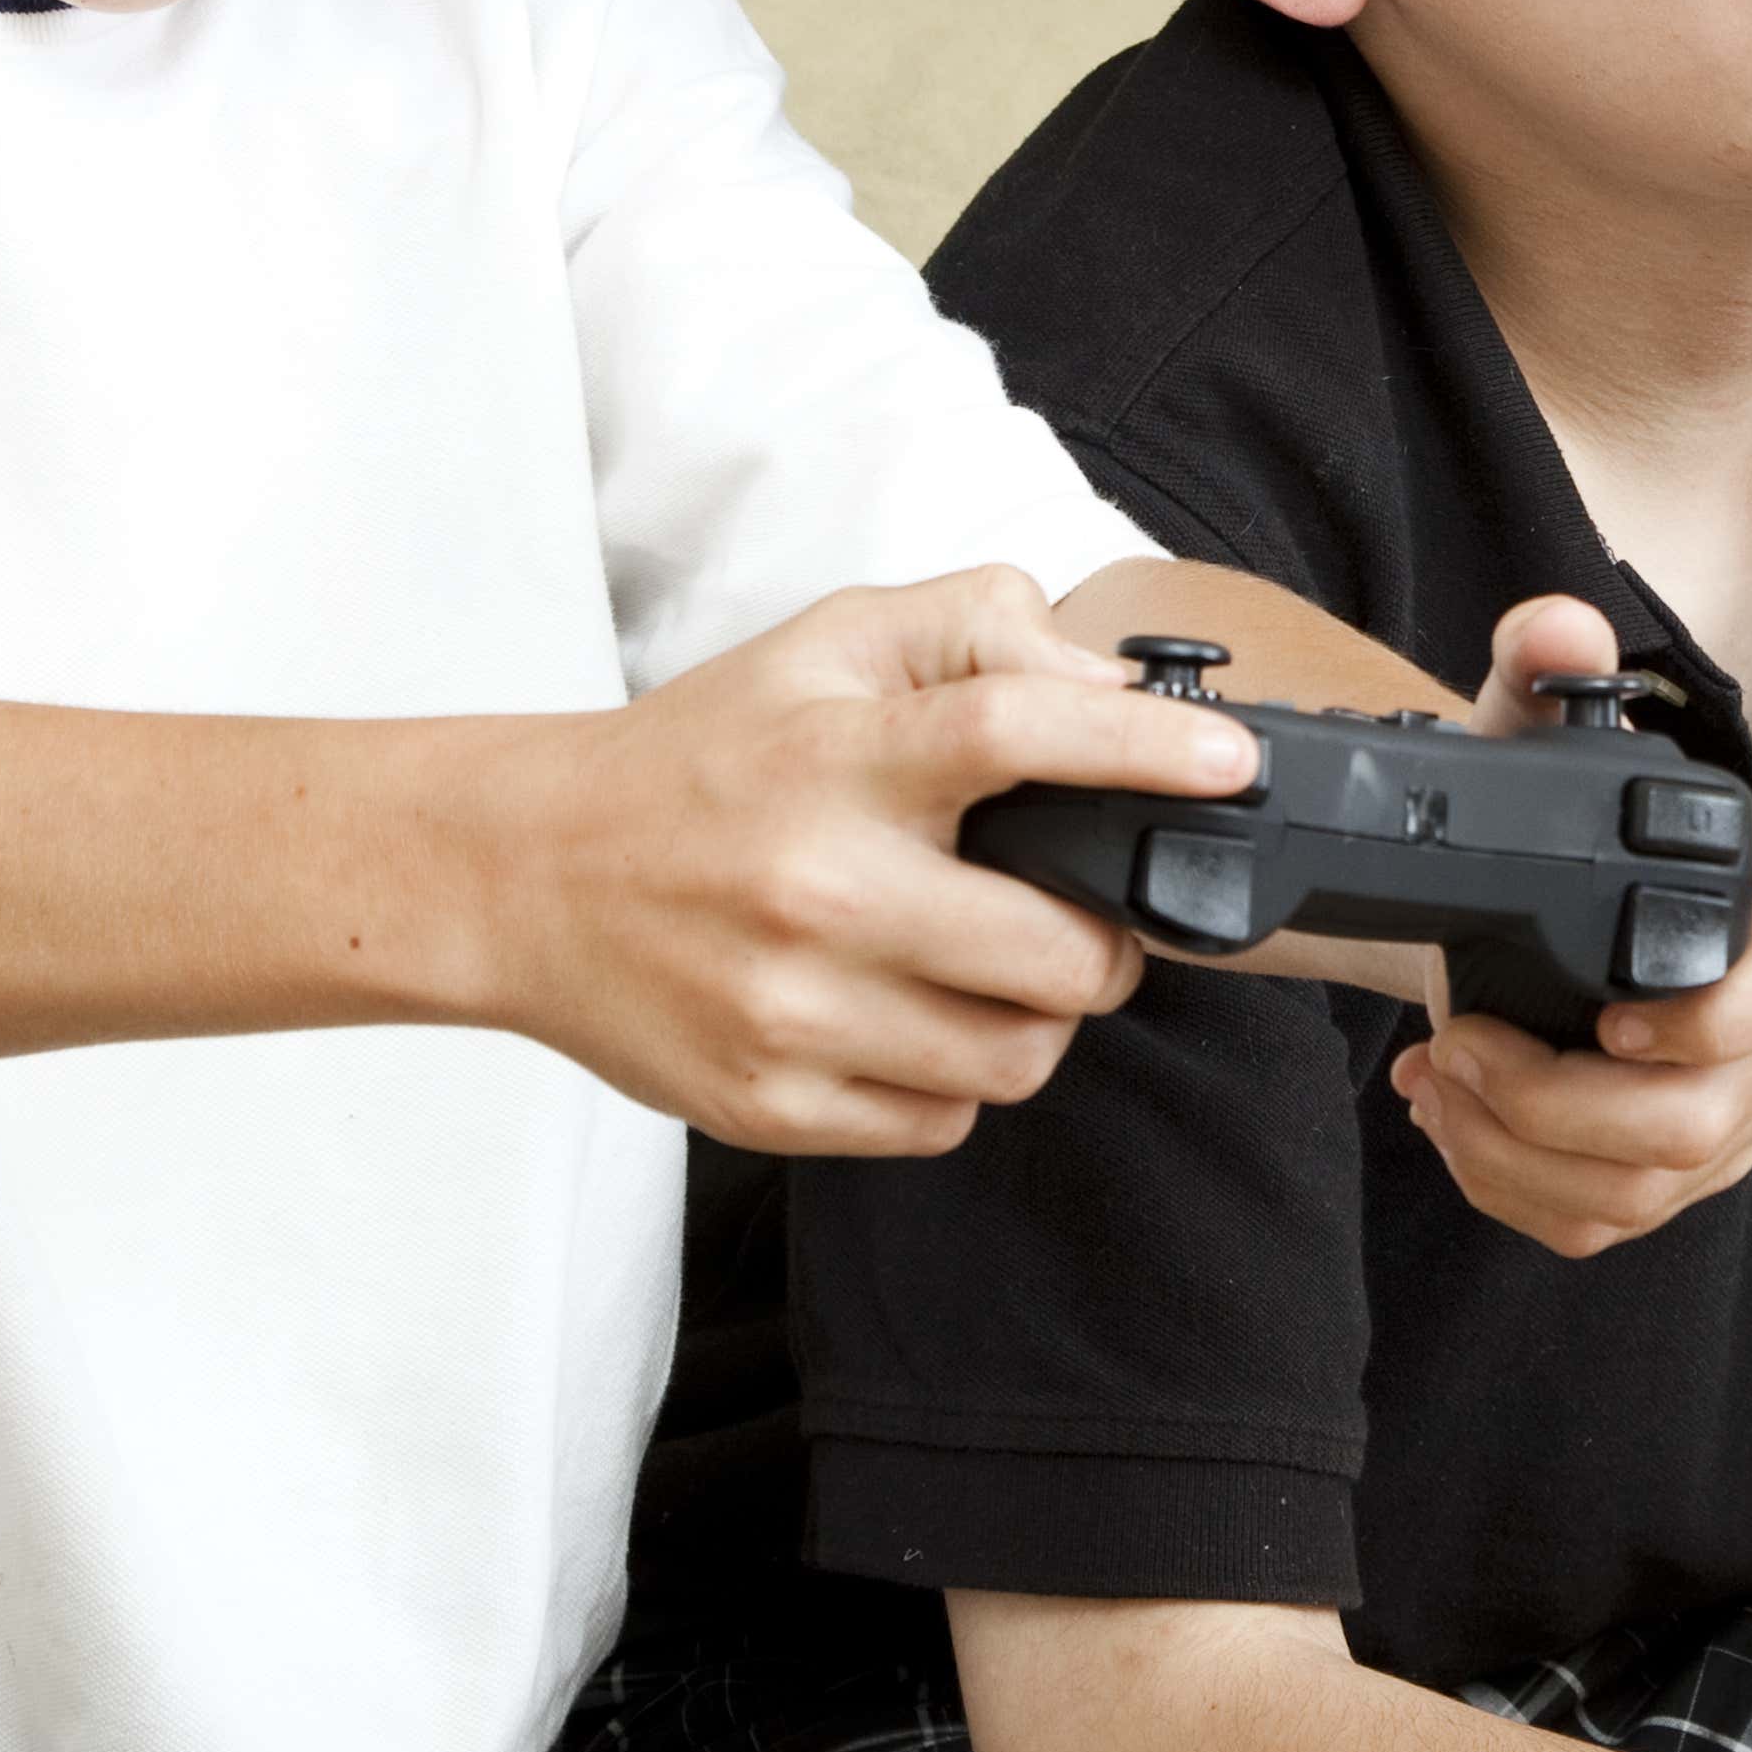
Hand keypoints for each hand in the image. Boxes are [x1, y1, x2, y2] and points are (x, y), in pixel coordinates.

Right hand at [472, 569, 1255, 1152]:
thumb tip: (1106, 685)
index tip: (1228, 766)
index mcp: (833, 756)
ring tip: (988, 968)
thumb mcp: (822, 646)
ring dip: (1035, 1018)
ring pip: (1016, 1058)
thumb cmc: (700, 759)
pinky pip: (941, 1122)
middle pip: (1055, 952)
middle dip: (1105, 939)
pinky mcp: (770, 1105)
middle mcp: (815, 888)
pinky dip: (952, 1079)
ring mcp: (791, 1012)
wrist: (523, 877)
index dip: (1144, 754)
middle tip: (1081, 913)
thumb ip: (971, 629)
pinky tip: (908, 1018)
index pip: (1013, 734)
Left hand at [1385, 596, 1751, 1257]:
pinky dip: (1510, 1187)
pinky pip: (1605, 1221)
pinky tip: (1453, 1123)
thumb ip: (1543, 668)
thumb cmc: (1551, 818)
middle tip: (1459, 1046)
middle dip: (1557, 1105)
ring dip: (1516, 1154)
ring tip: (1439, 1082)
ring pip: (1647, 1190)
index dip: (1713, 1029)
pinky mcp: (1674, 1169)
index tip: (1604, 1024)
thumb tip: (1557, 626)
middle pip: (1707, 1123)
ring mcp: (1736, 1108)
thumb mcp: (1533, 732)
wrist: (1518, 899)